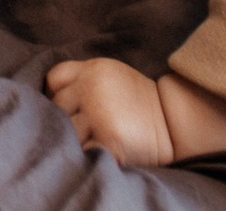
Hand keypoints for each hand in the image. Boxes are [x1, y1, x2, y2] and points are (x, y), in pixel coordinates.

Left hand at [45, 58, 172, 168]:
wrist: (178, 123)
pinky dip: (89, 155)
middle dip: (67, 121)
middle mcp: (93, 87)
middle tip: (88, 130)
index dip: (56, 95)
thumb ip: (83, 81)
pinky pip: (83, 151)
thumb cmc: (141, 104)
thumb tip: (47, 99)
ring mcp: (100, 113)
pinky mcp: (109, 138)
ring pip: (67, 132)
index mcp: (94, 69)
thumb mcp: (113, 78)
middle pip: (57, 108)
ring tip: (97, 141)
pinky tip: (102, 151)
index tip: (69, 109)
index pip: (55, 79)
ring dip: (76, 141)